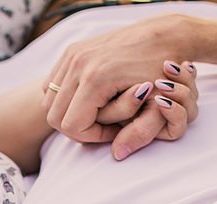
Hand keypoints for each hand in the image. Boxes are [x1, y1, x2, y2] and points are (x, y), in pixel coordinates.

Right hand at [41, 16, 197, 153]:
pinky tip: (89, 98)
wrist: (167, 35)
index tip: (114, 131)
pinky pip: (52, 85)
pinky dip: (65, 98)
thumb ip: (139, 133)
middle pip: (54, 116)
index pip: (71, 126)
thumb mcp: (159, 107)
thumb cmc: (166, 73)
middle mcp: (78, 64)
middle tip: (104, 125)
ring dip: (69, 113)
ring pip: (49, 101)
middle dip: (77, 128)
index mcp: (96, 78)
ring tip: (98, 112)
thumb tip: (118, 155)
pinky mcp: (72, 50)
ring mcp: (72, 55)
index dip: (90, 136)